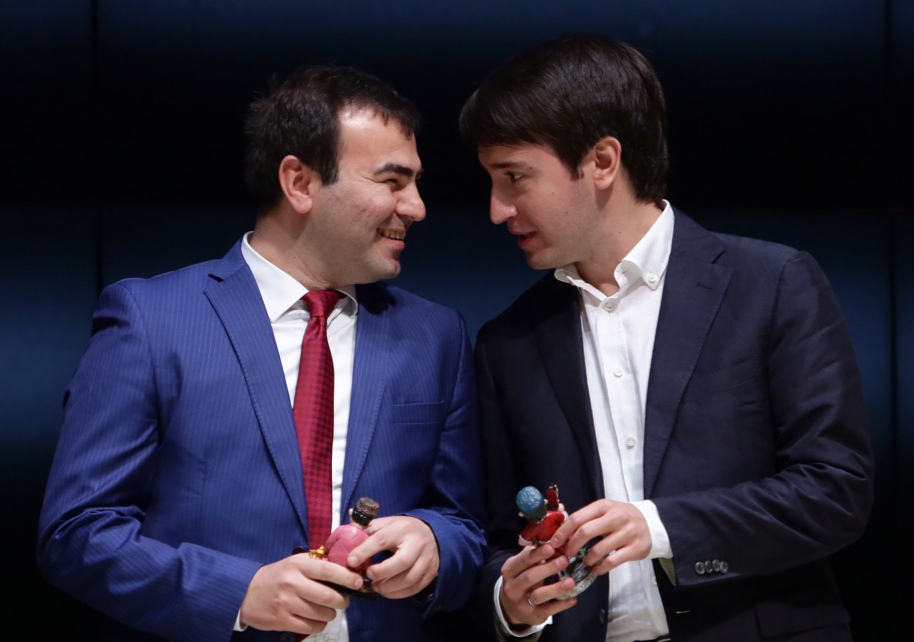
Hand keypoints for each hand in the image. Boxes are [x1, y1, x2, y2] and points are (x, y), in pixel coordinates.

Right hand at [238, 554, 360, 633]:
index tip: (358, 583)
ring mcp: (287, 604)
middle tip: (343, 601)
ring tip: (327, 610)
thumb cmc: (277, 575)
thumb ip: (316, 564)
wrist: (246, 592)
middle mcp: (293, 584)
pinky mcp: (282, 620)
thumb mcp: (294, 562)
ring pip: (322, 614)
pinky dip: (319, 624)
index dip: (347, 578)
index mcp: (298, 566)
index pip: (329, 571)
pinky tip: (316, 619)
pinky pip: (311, 626)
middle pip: (329, 597)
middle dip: (343, 601)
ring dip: (331, 614)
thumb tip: (344, 568)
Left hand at [347, 515, 438, 598]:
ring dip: (389, 587)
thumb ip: (368, 528)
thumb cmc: (402, 529)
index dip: (365, 551)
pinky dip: (399, 594)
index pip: (382, 539)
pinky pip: (415, 588)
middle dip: (381, 572)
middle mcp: (417, 543)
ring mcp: (426, 559)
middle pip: (401, 562)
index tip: (351, 561)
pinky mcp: (430, 572)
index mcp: (402, 528)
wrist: (431, 533)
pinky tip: (387, 591)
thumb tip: (347, 531)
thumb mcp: (386, 523)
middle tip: (368, 576)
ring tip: (376, 586)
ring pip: (409, 578)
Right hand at [499, 544, 576, 627]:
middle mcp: (512, 587)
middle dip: (548, 568)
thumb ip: (534, 555)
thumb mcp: (521, 566)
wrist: (510, 608)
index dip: (537, 554)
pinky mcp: (533, 616)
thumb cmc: (520, 579)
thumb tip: (554, 540)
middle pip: (530, 577)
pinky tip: (573, 598)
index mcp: (509, 570)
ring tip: (571, 582)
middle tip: (565, 560)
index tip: (552, 547)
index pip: (523, 560)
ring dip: (556, 588)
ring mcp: (522, 603)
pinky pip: (548, 610)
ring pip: (538, 595)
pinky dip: (561, 604)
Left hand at [549, 499, 651, 574]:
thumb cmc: (622, 517)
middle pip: (585, 532)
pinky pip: (612, 561)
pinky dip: (600, 568)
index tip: (554, 542)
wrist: (652, 523)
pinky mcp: (635, 548)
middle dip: (571, 546)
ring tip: (584, 562)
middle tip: (567, 555)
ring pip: (599, 549)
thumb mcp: (606, 511)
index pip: (577, 518)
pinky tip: (596, 569)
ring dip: (587, 559)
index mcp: (604, 506)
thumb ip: (587, 519)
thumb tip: (563, 533)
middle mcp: (616, 517)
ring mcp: (627, 533)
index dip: (563, 532)